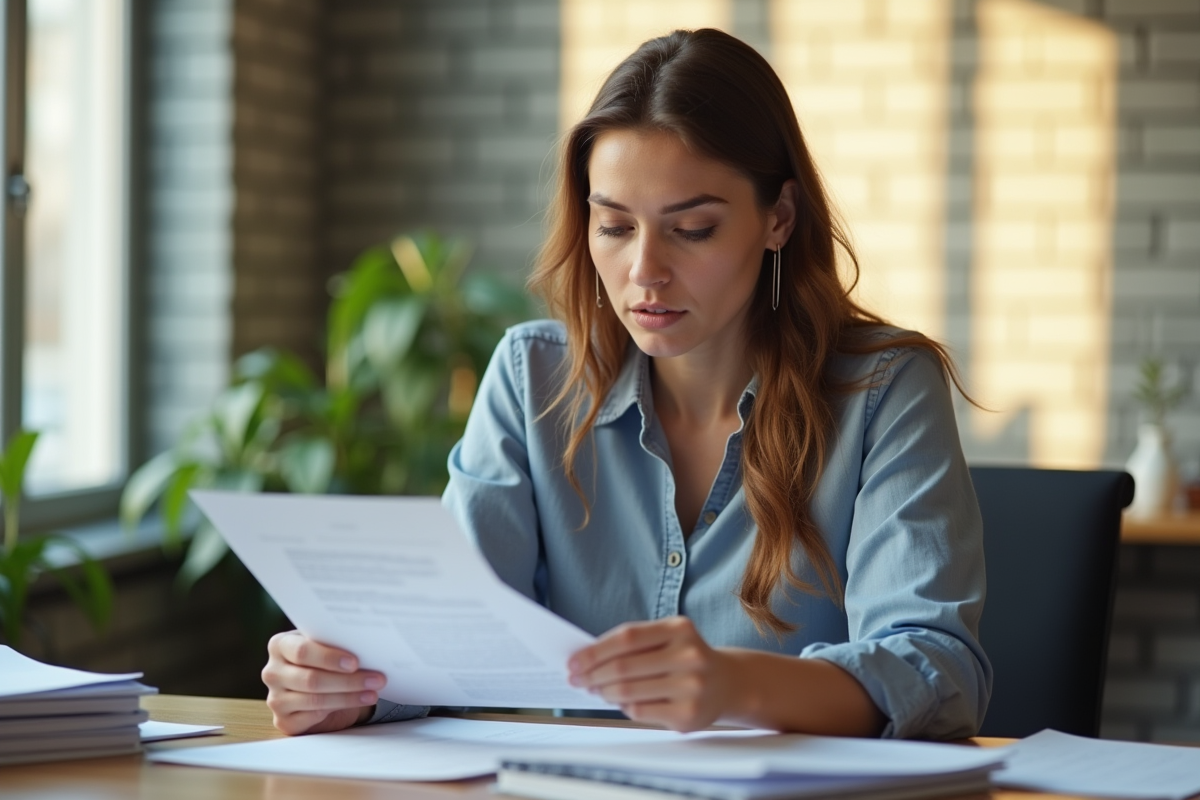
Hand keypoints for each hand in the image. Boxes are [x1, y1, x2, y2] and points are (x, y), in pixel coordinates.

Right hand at [262, 630, 384, 734]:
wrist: (317, 685)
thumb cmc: (323, 660)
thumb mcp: (325, 646)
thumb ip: (334, 643)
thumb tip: (367, 645)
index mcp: (279, 645)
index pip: (302, 651)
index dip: (329, 658)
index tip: (354, 662)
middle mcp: (272, 672)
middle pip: (311, 679)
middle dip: (348, 680)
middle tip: (376, 679)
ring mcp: (275, 699)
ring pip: (315, 700)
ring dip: (349, 696)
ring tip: (373, 692)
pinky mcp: (283, 721)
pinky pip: (313, 716)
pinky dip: (339, 709)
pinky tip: (358, 702)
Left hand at [567, 617, 738, 731]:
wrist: (728, 683)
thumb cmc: (685, 657)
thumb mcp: (667, 638)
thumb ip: (633, 644)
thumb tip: (585, 659)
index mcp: (679, 628)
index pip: (626, 637)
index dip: (594, 651)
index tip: (573, 661)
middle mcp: (688, 655)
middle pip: (623, 667)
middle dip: (592, 675)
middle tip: (577, 679)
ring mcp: (691, 687)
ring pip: (629, 692)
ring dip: (604, 692)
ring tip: (596, 690)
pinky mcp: (688, 715)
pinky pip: (640, 711)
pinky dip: (623, 707)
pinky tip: (620, 702)